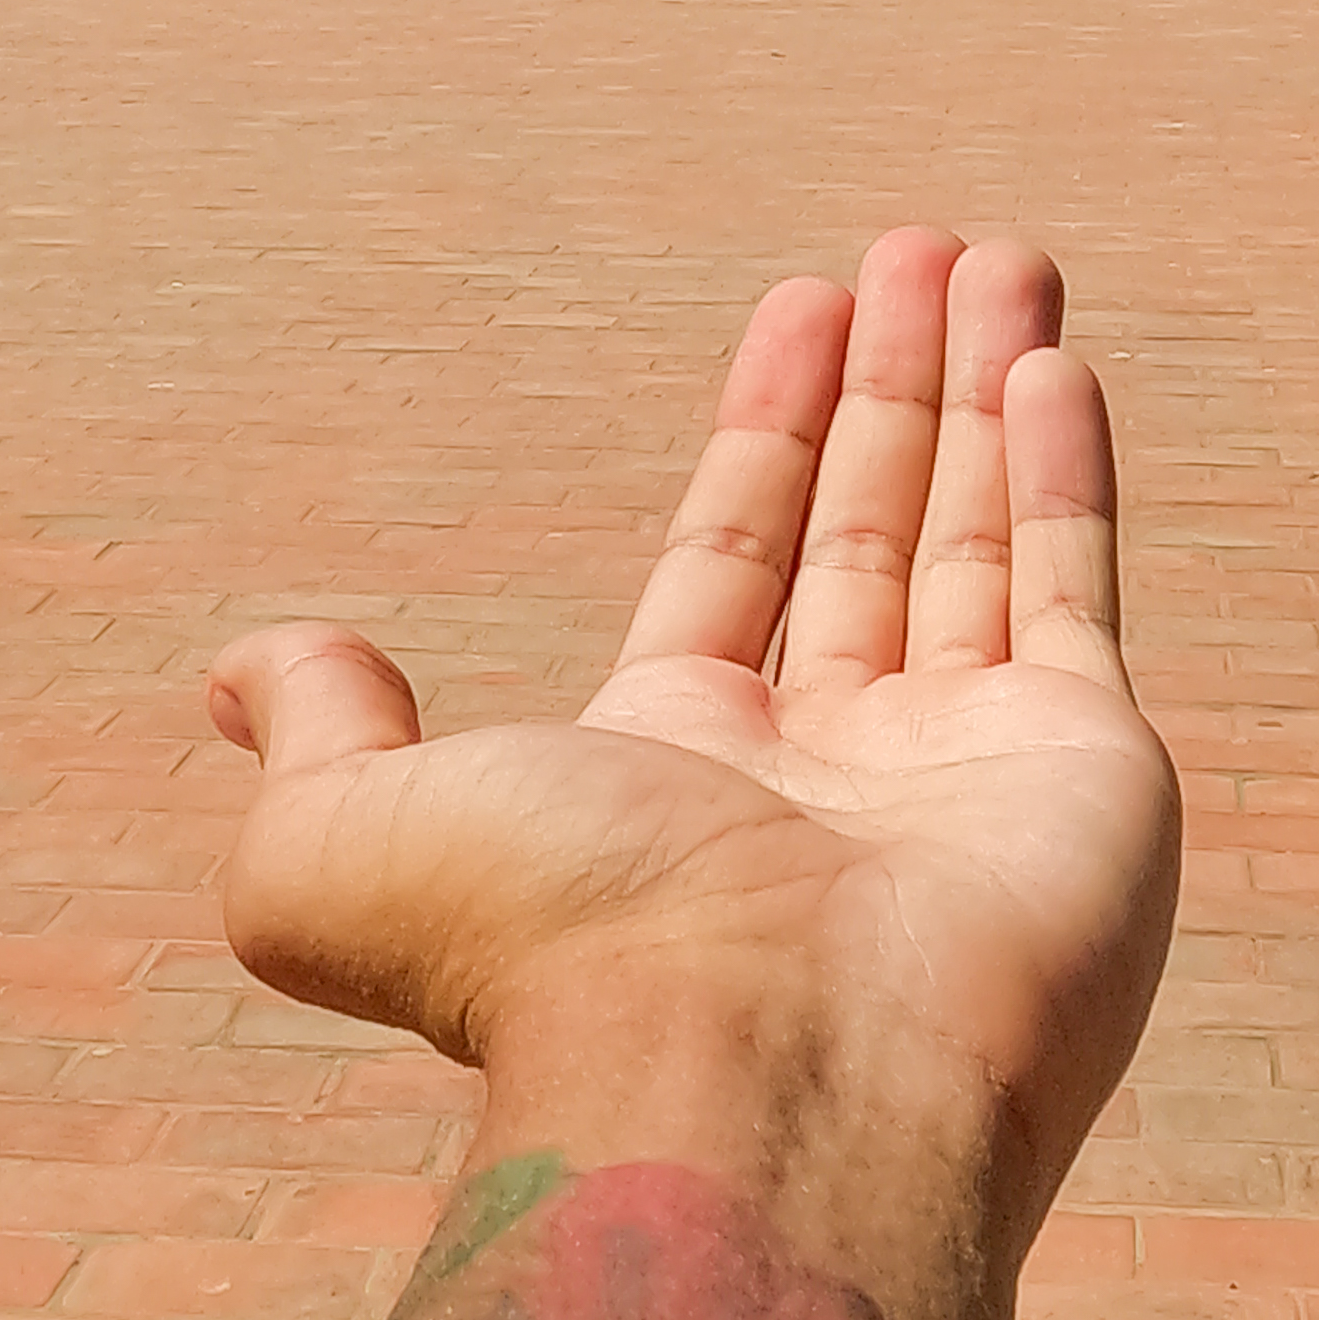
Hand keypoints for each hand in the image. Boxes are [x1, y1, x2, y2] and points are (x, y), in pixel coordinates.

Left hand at [205, 231, 1181, 1275]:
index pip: (735, 561)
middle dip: (891, 388)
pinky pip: (1071, 589)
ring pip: (977, 539)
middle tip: (916, 249)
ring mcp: (966, 775)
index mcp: (676, 775)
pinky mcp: (1085, 773)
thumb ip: (315, 735)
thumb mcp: (347, 838)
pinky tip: (1049, 356)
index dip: (768, 427)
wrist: (759, 1070)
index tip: (801, 300)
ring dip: (983, 386)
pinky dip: (1063, 471)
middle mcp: (832, 777)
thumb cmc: (552, 950)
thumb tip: (233, 674)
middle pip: (868, 534)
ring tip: (999, 251)